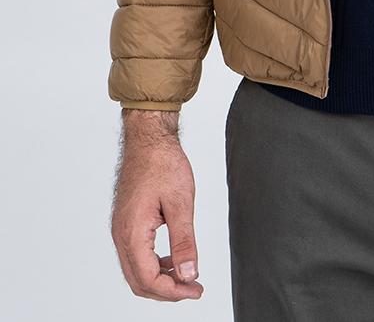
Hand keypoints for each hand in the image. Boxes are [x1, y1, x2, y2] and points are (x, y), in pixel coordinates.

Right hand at [110, 110, 203, 299]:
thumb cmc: (162, 163)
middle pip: (138, 281)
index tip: (195, 290)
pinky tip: (172, 258)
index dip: (173, 292)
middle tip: (192, 289)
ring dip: (160, 278)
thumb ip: (184, 242)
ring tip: (185, 275)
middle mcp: (121, 235)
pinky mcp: (125, 222)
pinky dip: (153, 264)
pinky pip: (136, 255)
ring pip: (135, 270)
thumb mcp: (181, 203)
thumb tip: (188, 274)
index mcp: (132, 232)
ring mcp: (120, 229)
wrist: (148, 138)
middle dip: (166, 291)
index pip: (148, 279)